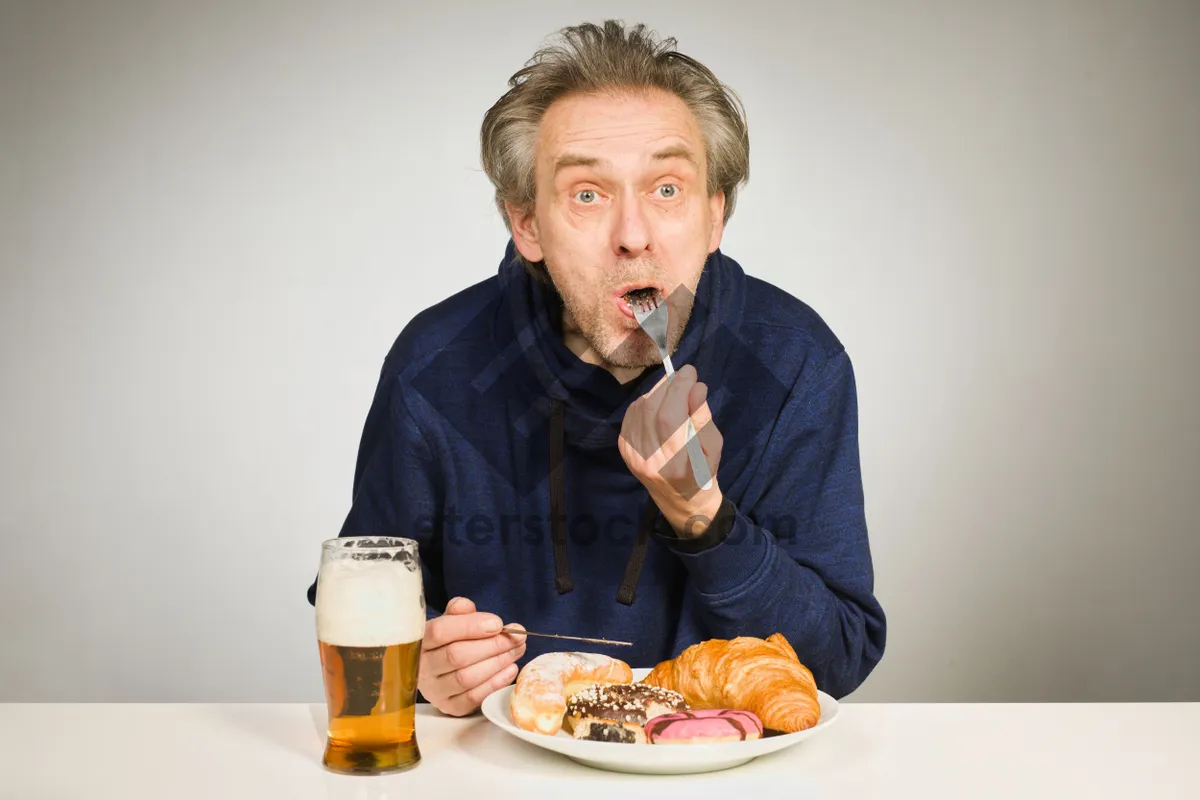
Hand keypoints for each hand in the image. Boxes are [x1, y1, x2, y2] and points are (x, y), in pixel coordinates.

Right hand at [418, 597, 525, 716]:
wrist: (441, 669)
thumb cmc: (449, 641)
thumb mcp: (451, 620)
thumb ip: (459, 611)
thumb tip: (468, 606)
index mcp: (420, 641)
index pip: (440, 632)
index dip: (470, 626)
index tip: (498, 623)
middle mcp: (423, 667)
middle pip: (456, 656)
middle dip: (492, 645)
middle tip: (516, 637)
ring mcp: (435, 690)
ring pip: (466, 678)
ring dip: (497, 663)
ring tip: (517, 650)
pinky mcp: (449, 707)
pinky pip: (473, 698)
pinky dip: (495, 683)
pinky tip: (510, 669)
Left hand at [618, 364, 724, 535]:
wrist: (680, 500)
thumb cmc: (703, 472)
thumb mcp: (714, 447)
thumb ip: (702, 417)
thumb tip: (696, 387)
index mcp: (675, 464)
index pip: (670, 417)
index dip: (678, 389)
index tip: (690, 372)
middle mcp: (648, 460)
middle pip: (651, 410)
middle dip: (669, 386)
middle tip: (683, 377)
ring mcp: (632, 455)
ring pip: (639, 409)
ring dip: (657, 392)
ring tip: (674, 390)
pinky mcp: (624, 450)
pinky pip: (631, 415)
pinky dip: (645, 402)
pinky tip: (659, 403)